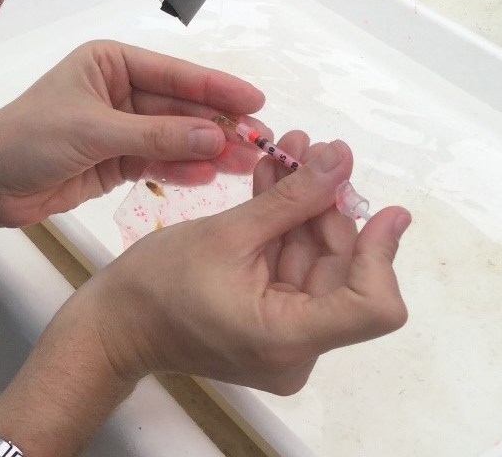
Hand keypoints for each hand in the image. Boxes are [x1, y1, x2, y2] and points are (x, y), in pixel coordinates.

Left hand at [0, 40, 270, 241]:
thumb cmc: (24, 140)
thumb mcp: (93, 132)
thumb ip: (155, 135)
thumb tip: (214, 135)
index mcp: (109, 62)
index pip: (174, 73)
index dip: (217, 88)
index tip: (255, 101)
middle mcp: (118, 90)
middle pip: (181, 106)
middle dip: (219, 124)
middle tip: (261, 142)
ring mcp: (119, 127)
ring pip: (176, 136)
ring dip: (209, 149)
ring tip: (247, 163)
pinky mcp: (116, 161)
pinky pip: (160, 161)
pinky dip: (184, 168)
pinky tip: (211, 175)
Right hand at [75, 133, 409, 393]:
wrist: (115, 323)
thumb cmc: (155, 288)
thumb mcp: (228, 233)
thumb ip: (292, 198)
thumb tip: (339, 160)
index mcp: (288, 339)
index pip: (373, 306)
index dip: (383, 254)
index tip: (386, 210)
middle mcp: (296, 349)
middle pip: (342, 274)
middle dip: (330, 210)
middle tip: (319, 153)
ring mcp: (284, 339)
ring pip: (315, 264)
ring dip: (305, 209)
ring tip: (294, 152)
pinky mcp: (269, 323)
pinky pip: (291, 270)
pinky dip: (285, 228)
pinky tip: (279, 180)